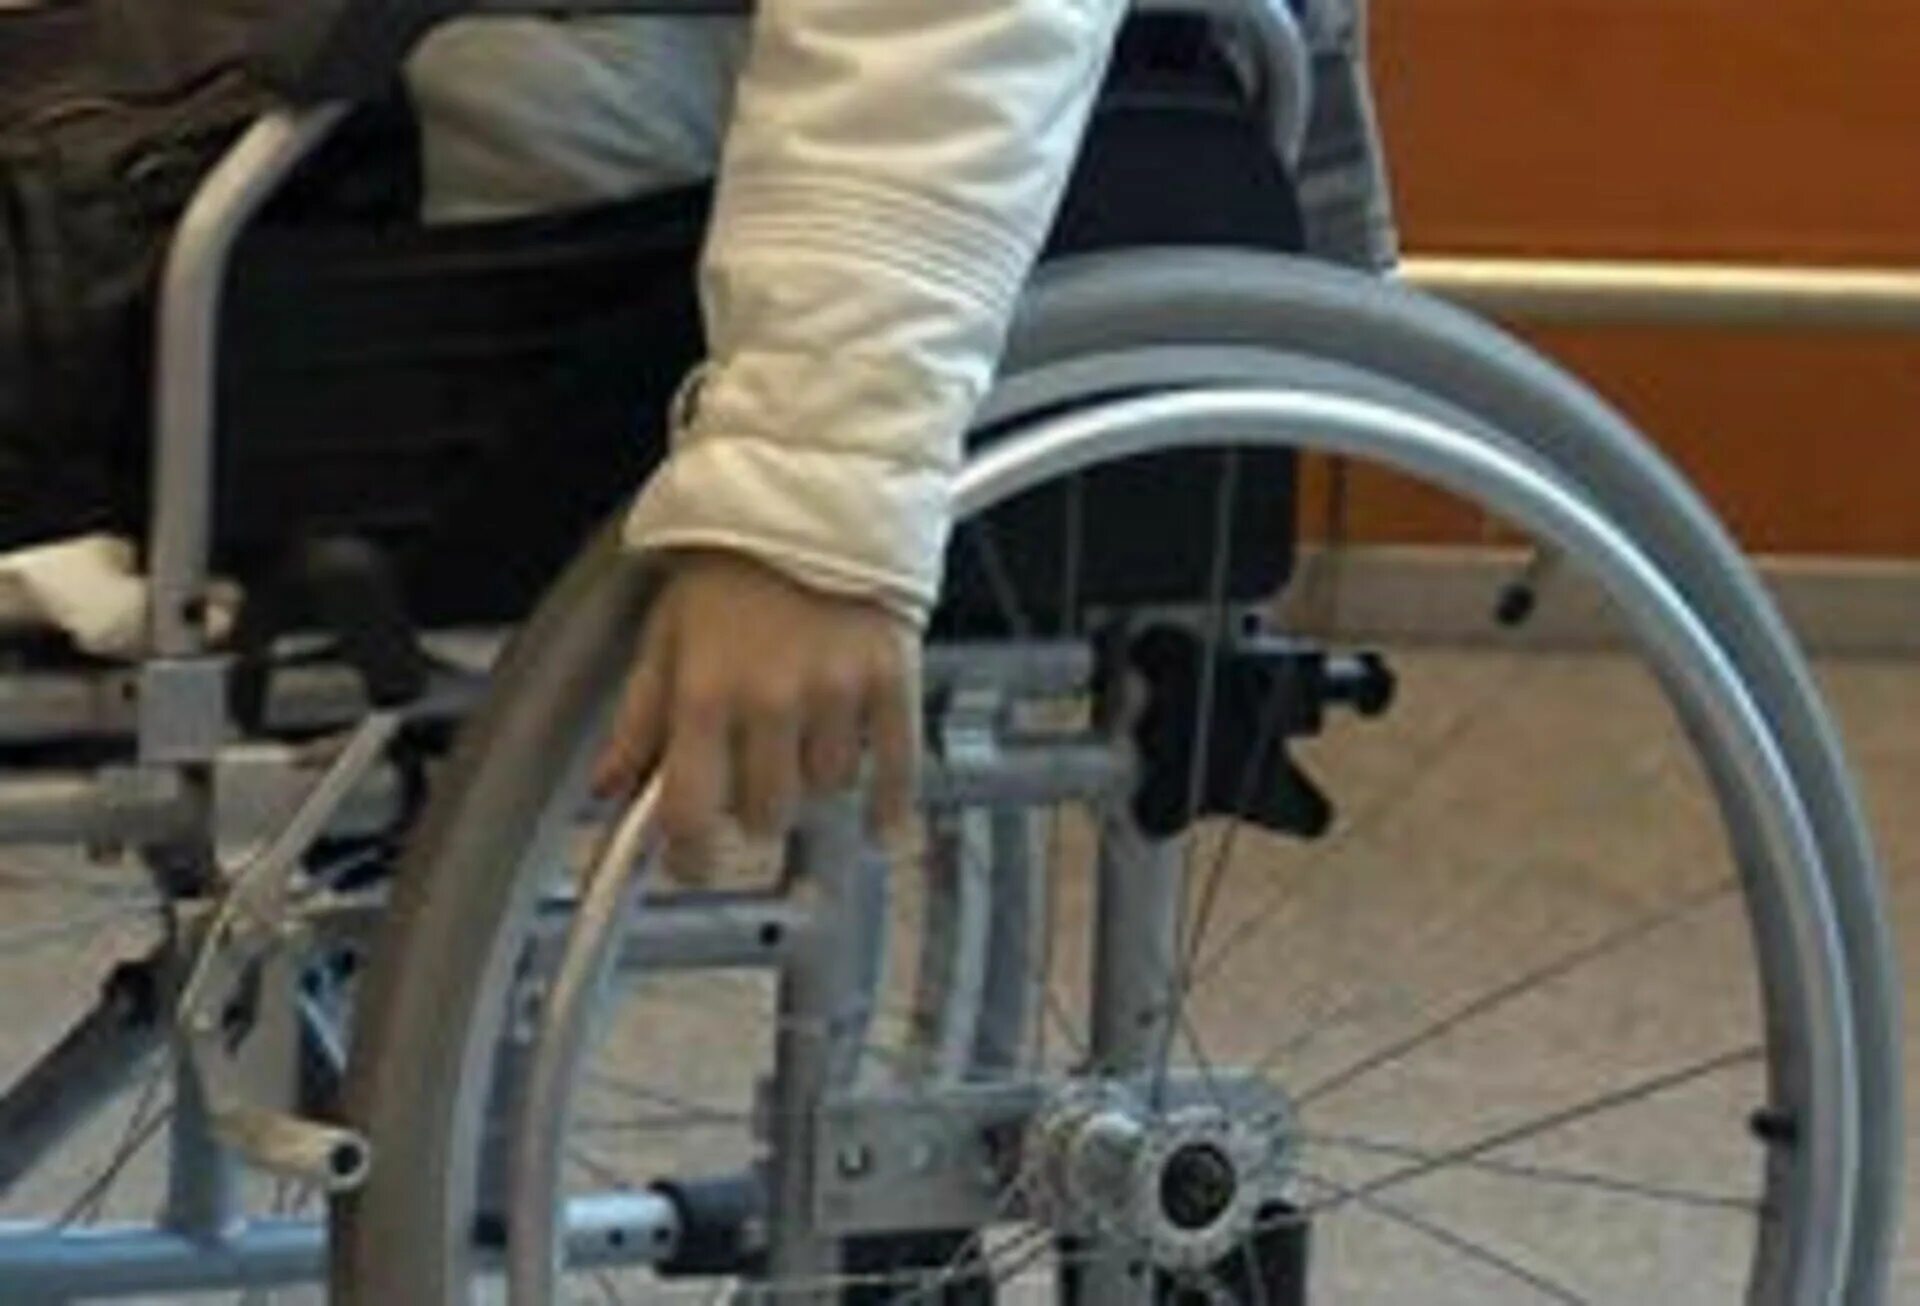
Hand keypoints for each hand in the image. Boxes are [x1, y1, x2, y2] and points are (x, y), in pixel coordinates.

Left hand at [593, 551, 920, 873]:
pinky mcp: (891, 679)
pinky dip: (889, 801)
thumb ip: (640, 717)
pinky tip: (881, 822)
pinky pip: (897, 766)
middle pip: (766, 812)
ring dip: (812, 781)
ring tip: (805, 741)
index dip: (689, 858)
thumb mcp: (666, 633)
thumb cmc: (734, 563)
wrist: (813, 496)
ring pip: (826, 789)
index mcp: (705, 690)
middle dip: (753, 805)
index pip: (691, 811)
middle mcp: (771, 700)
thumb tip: (610, 789)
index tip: (691, 868)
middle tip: (750, 776)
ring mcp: (837, 693)